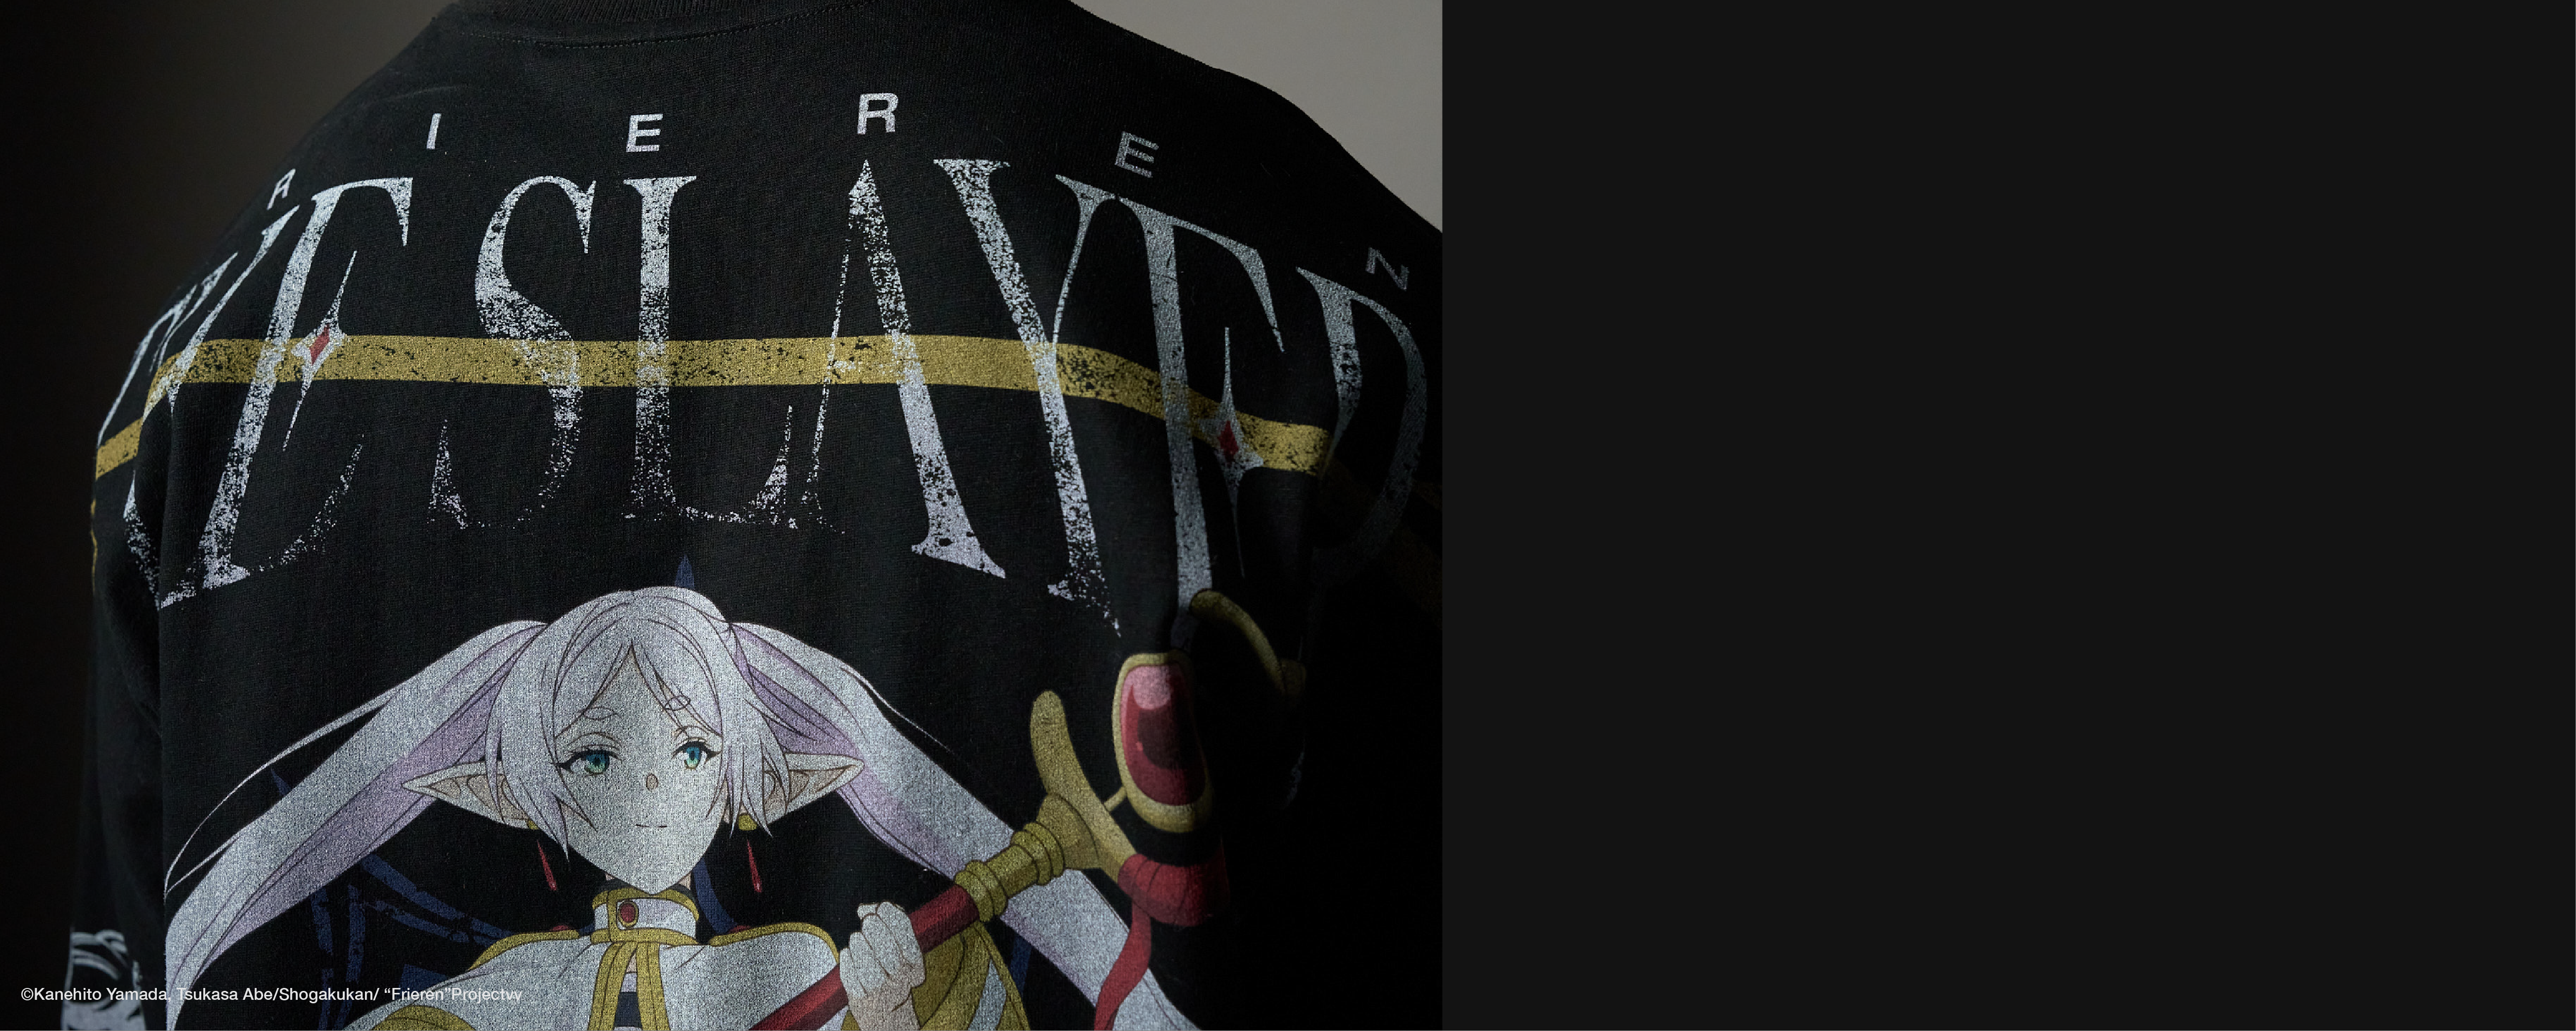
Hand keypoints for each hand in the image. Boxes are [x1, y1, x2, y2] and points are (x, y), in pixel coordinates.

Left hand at [842, 901, 925, 1029]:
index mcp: (915, 968)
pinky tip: (847, 953)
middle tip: (868, 920)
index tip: (883, 906)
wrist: (885, 1009)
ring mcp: (882, 996)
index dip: (897, 922)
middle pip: (892, 960)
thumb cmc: (889, 968)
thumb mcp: (895, 946)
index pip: (910, 944)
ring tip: (856, 937)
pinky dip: (849, 967)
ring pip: (872, 974)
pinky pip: (854, 984)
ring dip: (862, 951)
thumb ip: (884, 922)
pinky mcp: (862, 1002)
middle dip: (879, 935)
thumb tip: (864, 908)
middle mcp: (902, 984)